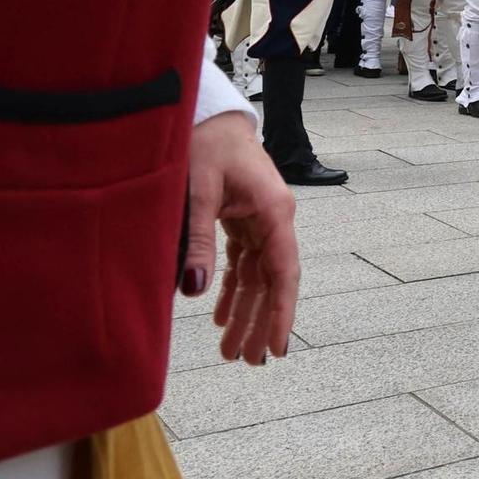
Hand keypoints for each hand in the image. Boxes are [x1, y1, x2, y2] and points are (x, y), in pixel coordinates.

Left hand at [181, 112, 298, 366]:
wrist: (211, 117)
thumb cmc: (207, 145)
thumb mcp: (198, 192)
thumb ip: (198, 241)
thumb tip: (195, 291)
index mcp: (274, 211)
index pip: (284, 272)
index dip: (282, 312)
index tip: (277, 346)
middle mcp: (275, 219)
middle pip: (273, 281)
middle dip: (261, 321)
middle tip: (247, 361)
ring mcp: (262, 221)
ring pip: (259, 276)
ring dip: (247, 312)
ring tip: (232, 350)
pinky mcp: (246, 220)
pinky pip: (245, 263)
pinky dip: (234, 290)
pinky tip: (222, 317)